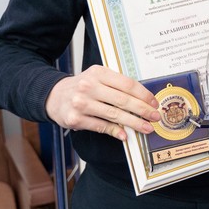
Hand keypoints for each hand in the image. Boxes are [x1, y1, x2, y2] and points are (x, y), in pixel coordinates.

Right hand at [44, 64, 159, 141]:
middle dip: (143, 110)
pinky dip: (115, 131)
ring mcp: (81, 103)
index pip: (127, 84)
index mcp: (98, 73)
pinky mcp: (75, 119)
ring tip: (146, 128)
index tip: (154, 103)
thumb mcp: (97, 78)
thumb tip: (142, 100)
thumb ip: (117, 85)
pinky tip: (125, 135)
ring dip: (134, 123)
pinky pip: (101, 126)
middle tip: (155, 117)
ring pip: (114, 114)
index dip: (144, 95)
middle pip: (123, 100)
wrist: (53, 96)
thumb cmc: (81, 87)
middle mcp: (89, 86)